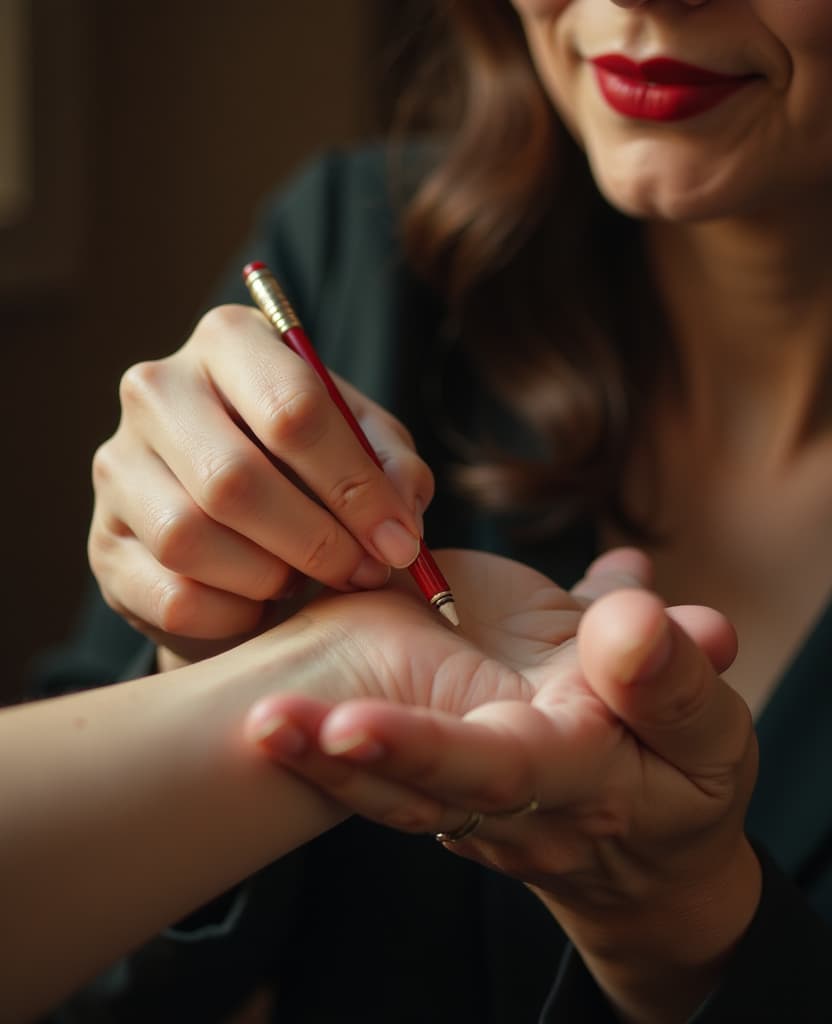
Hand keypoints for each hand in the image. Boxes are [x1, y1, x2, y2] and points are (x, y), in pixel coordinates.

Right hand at [88, 305, 429, 664]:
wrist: (239, 523)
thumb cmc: (311, 471)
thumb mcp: (365, 448)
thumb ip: (393, 468)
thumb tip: (399, 518)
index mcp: (229, 341)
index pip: (292, 407)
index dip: (354, 486)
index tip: (399, 541)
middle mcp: (157, 389)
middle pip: (233, 478)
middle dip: (316, 541)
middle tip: (361, 573)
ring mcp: (118, 465)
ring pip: (190, 539)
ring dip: (270, 578)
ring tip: (304, 581)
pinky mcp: (104, 542)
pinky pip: (171, 596)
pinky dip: (232, 615)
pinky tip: (259, 602)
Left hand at [246, 547, 758, 1020]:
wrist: (645, 851)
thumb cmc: (682, 772)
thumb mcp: (706, 728)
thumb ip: (675, 675)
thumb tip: (635, 609)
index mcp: (576, 778)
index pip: (501, 769)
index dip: (424, 747)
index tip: (350, 720)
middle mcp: (507, 809)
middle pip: (421, 790)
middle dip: (340, 758)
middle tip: (268, 725)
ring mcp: (471, 809)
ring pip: (390, 794)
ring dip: (315, 763)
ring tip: (255, 721)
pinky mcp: (449, 793)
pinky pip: (386, 782)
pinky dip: (324, 756)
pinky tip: (272, 714)